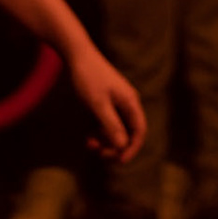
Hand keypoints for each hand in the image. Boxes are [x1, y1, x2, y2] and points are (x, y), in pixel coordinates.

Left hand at [65, 42, 144, 161]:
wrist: (78, 56)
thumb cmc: (88, 79)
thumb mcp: (98, 105)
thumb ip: (111, 125)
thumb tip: (122, 146)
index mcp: (130, 102)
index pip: (139, 130)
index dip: (132, 148)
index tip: (120, 162)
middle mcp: (127, 103)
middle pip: (128, 132)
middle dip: (115, 146)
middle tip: (98, 154)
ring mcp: (115, 102)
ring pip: (115, 129)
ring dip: (104, 140)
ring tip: (88, 143)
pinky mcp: (104, 101)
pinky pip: (106, 123)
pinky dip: (98, 131)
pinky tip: (87, 135)